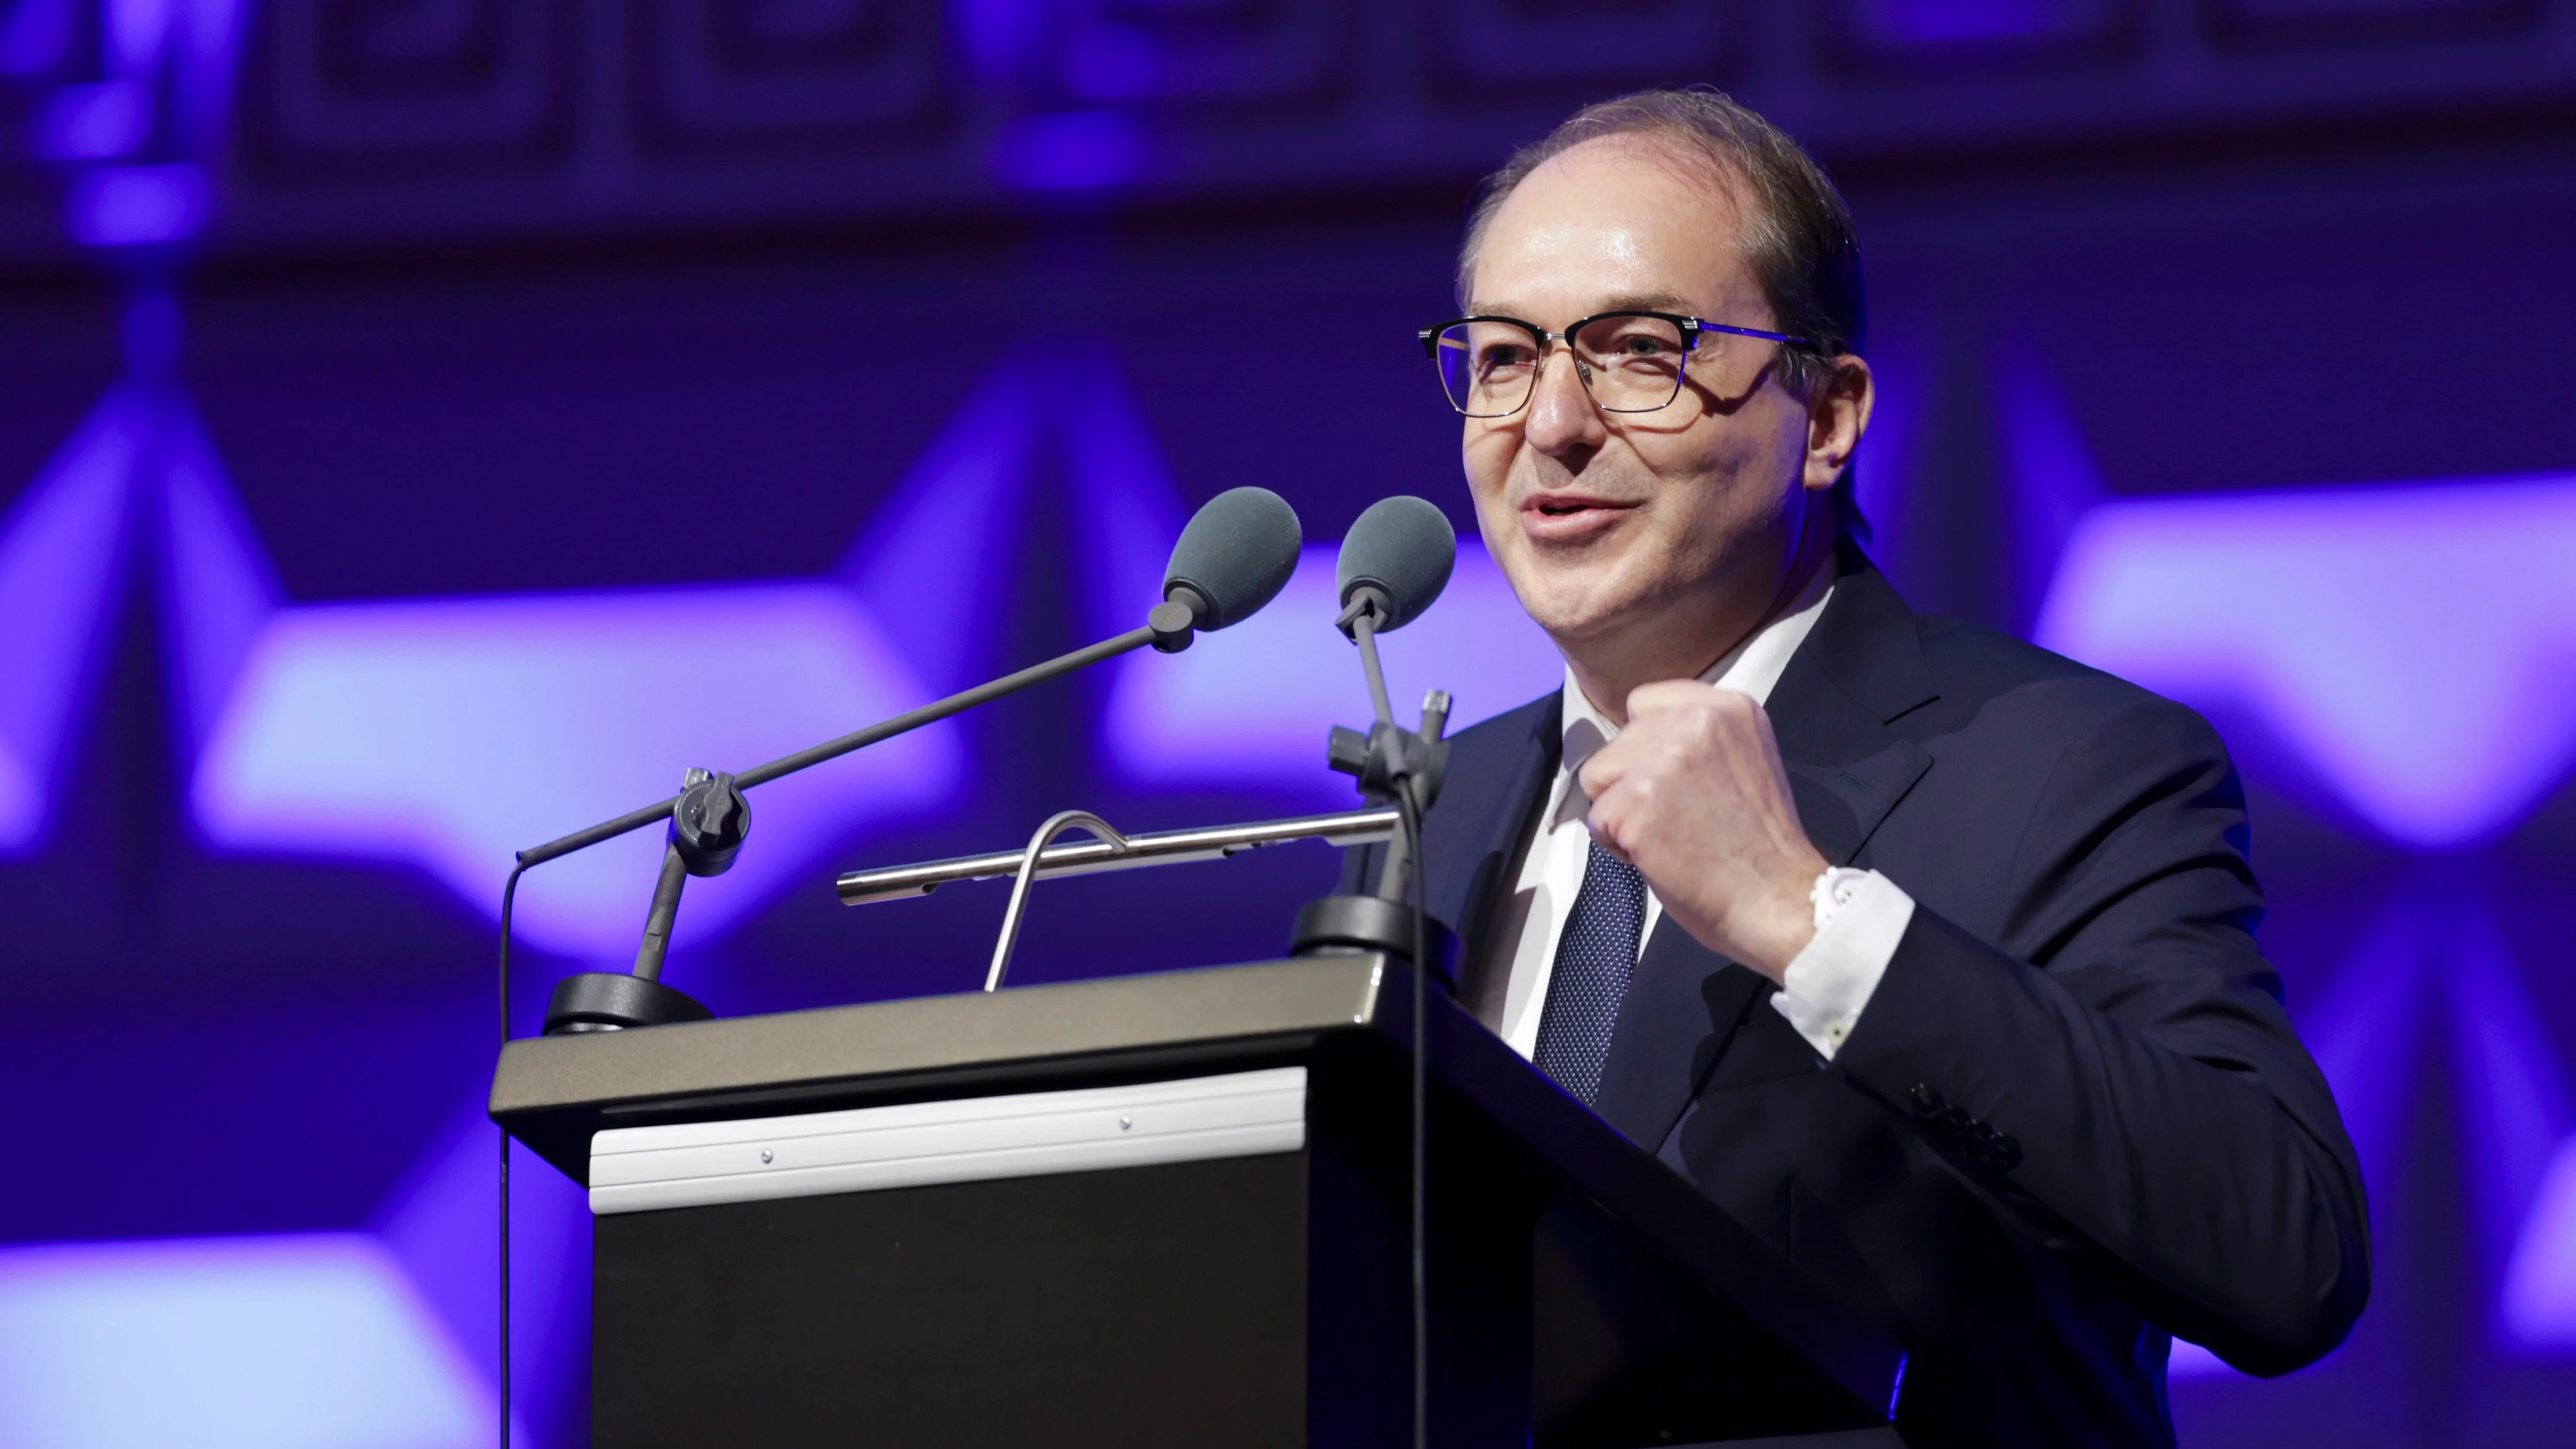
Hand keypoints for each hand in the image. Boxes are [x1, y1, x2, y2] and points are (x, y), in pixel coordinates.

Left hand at [1578, 680, 1828, 981]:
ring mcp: (1664, 761)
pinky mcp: (1637, 803)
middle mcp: (1696, 723)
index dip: (1644, 745)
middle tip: (1678, 820)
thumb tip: (1647, 743)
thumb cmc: (1760, 849)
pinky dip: (1617, 846)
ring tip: (1667, 836)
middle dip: (1631, 782)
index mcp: (1727, 708)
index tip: (1667, 779)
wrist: (1777, 900)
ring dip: (1619, 811)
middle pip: (1617, 741)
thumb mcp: (1746, 761)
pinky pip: (1596, 819)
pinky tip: (1659, 857)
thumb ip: (1701, 740)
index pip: (1644, 701)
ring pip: (1598, 775)